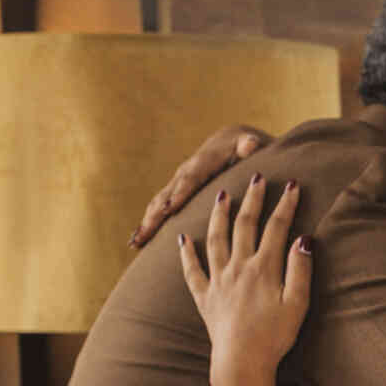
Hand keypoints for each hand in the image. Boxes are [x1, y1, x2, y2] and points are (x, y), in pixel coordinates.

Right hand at [131, 124, 271, 247]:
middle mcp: (184, 173)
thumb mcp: (248, 143)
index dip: (180, 193)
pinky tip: (138, 242)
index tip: (169, 209)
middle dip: (155, 215)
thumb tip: (250, 144)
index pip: (190, 180)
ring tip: (135, 243)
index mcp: (203, 164)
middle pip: (166, 195)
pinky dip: (148, 225)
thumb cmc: (243, 145)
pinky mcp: (175, 192)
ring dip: (146, 224)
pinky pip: (158, 210)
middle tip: (144, 234)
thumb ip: (249, 144)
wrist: (228, 142)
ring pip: (157, 205)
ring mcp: (177, 183)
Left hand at [178, 175, 310, 385]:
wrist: (241, 362)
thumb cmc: (274, 337)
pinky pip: (192, 270)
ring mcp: (218, 281)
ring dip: (219, 215)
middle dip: (252, 199)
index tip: (292, 184)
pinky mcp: (205, 297)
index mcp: (264, 268)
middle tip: (256, 178)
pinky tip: (183, 237)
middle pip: (245, 225)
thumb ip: (300, 269)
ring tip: (221, 195)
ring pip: (216, 239)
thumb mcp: (297, 304)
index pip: (277, 228)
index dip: (285, 204)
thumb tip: (304, 238)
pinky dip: (187, 252)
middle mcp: (238, 268)